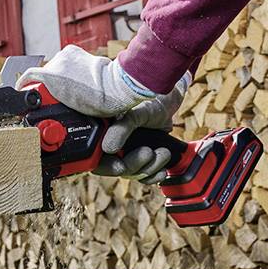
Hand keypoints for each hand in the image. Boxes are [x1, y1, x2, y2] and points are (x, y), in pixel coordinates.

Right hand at [16, 46, 187, 181]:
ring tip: (162, 153)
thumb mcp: (136, 112)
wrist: (171, 94)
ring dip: (149, 168)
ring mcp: (127, 149)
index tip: (121, 166)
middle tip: (148, 152)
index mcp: (103, 131)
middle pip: (116, 168)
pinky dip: (153, 174)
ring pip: (132, 172)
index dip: (106, 166)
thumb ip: (121, 129)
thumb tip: (108, 149)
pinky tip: (162, 169)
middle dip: (135, 166)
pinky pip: (144, 173)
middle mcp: (112, 142)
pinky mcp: (141, 153)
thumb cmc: (152, 97)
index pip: (96, 159)